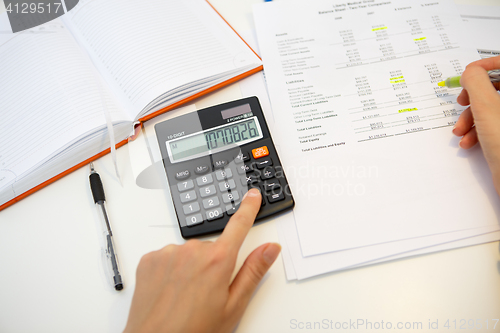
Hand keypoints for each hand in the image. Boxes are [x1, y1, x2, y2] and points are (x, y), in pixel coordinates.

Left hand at [123, 188, 280, 332]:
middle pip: (212, 247)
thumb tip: (270, 249)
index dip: (248, 208)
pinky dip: (170, 270)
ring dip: (190, 267)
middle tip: (206, 292)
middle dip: (212, 264)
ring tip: (185, 295)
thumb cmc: (194, 330)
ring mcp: (169, 253)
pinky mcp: (150, 258)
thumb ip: (253, 272)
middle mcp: (193, 250)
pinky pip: (168, 257)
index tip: (252, 195)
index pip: (239, 225)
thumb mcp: (233, 305)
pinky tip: (170, 290)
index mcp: (218, 261)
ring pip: (188, 252)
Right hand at [453, 56, 499, 193]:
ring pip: (490, 106)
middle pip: (496, 86)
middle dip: (473, 96)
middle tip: (463, 101)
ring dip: (470, 118)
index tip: (470, 74)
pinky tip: (469, 141)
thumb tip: (470, 73)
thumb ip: (475, 82)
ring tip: (461, 130)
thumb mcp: (486, 106)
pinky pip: (492, 123)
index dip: (486, 66)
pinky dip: (477, 130)